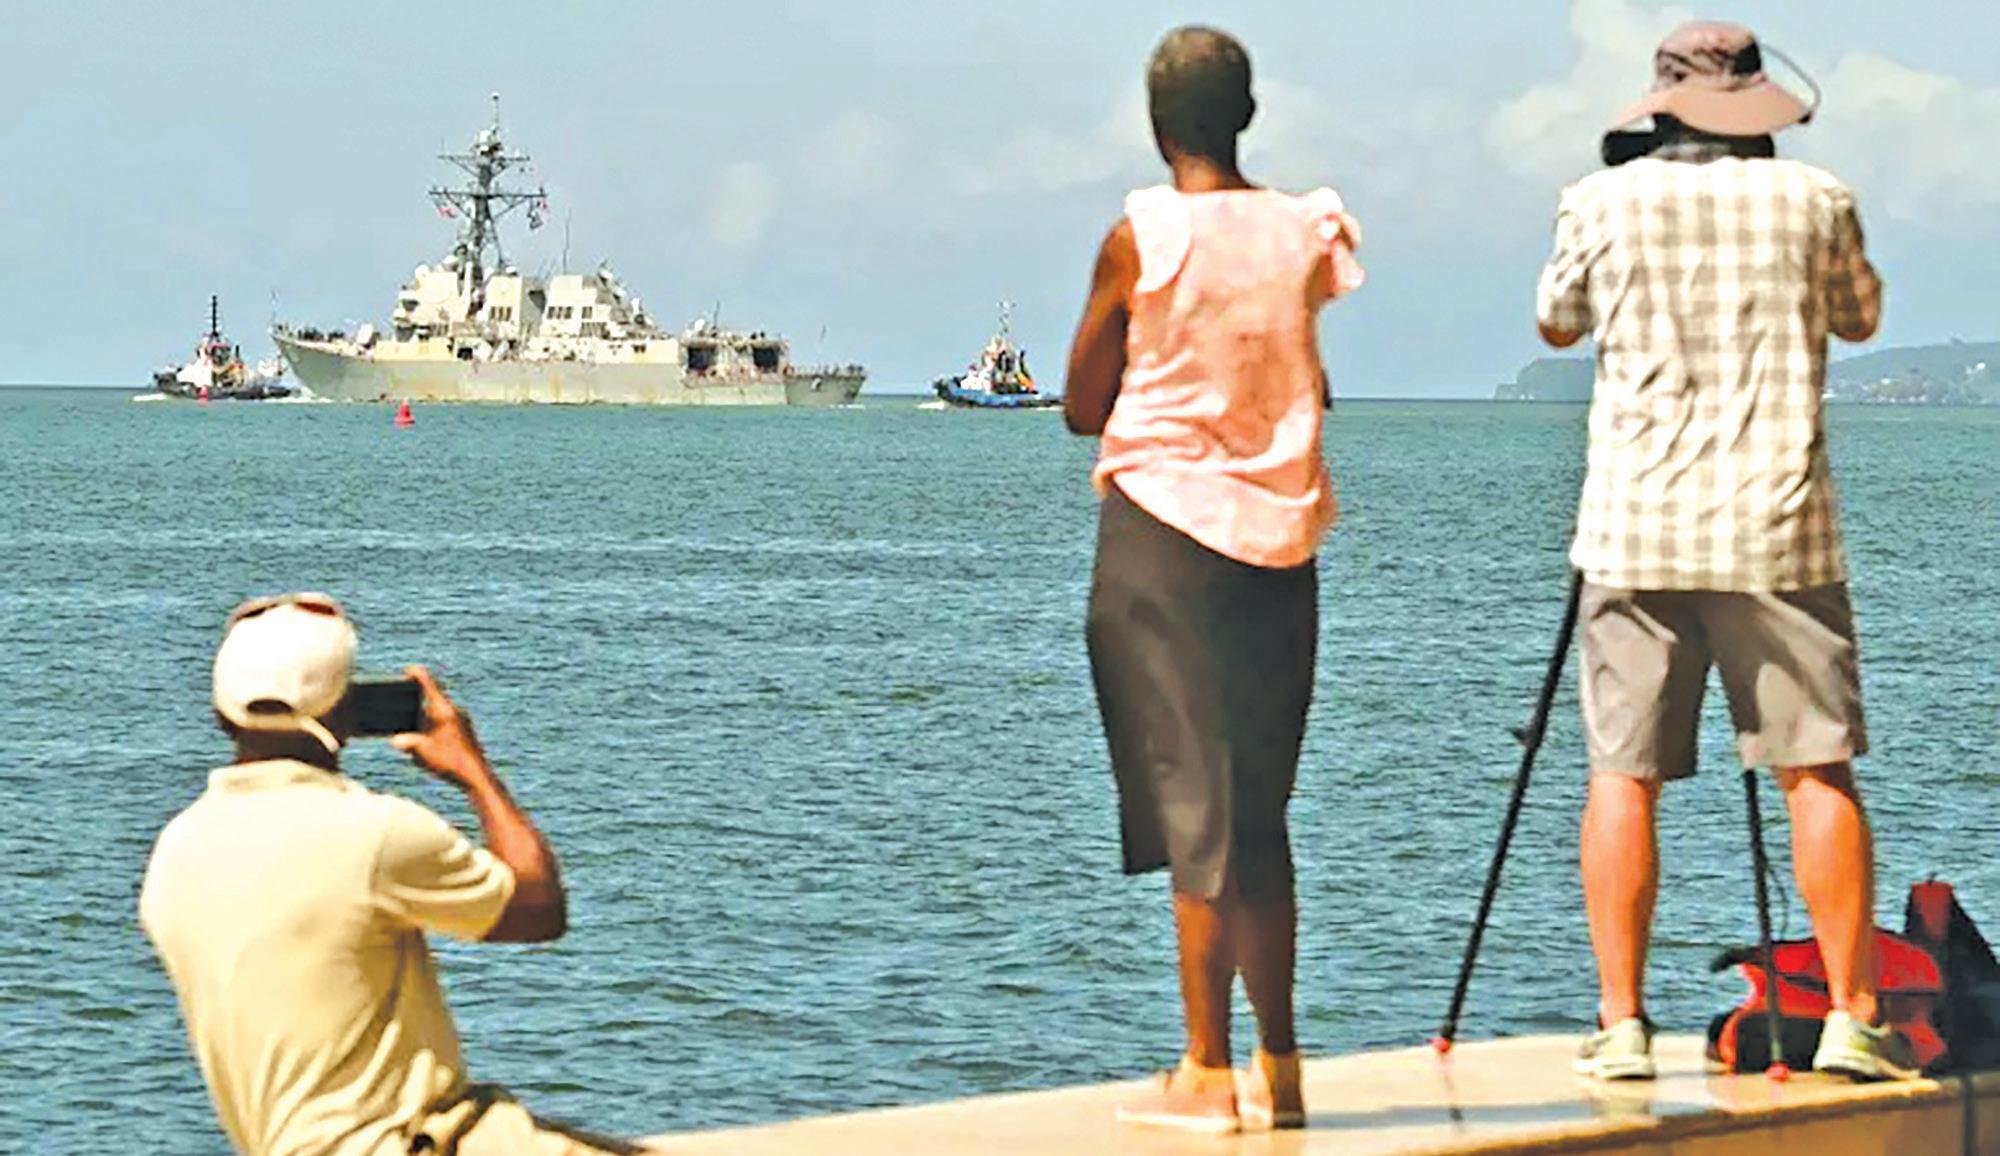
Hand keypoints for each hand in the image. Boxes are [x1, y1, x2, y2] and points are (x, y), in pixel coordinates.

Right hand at [390, 666, 490, 789]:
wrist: (477, 776)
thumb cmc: (450, 762)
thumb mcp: (421, 752)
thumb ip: (407, 742)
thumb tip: (396, 740)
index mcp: (444, 711)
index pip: (429, 686)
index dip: (418, 675)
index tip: (409, 669)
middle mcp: (455, 712)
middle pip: (433, 699)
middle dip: (418, 700)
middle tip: (404, 700)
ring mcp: (462, 721)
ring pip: (439, 713)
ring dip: (426, 716)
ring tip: (412, 726)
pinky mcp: (465, 732)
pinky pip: (446, 723)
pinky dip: (433, 726)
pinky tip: (427, 740)